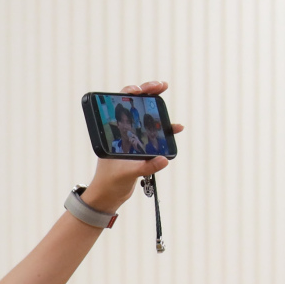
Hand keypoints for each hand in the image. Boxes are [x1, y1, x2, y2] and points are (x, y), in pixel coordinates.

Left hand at [80, 80, 183, 213]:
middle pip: (135, 106)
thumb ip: (144, 166)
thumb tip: (163, 159)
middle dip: (148, 93)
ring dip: (157, 109)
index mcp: (113, 133)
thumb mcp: (126, 173)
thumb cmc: (109, 183)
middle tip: (161, 86)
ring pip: (145, 118)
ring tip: (166, 101)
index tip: (142, 89)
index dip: (131, 92)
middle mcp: (122, 132)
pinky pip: (154, 135)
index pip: (120, 104)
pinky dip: (165, 130)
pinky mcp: (140, 149)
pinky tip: (175, 128)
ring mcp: (132, 139)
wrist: (109, 197)